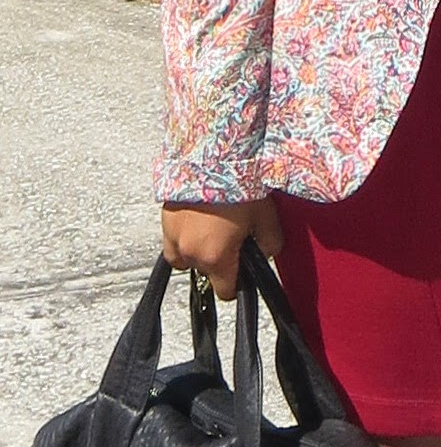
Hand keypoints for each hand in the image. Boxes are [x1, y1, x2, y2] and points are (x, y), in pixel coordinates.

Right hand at [161, 197, 283, 299]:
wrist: (213, 154)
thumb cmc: (240, 186)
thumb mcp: (267, 218)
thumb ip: (271, 244)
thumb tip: (266, 253)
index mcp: (215, 258)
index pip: (224, 292)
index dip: (237, 284)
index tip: (242, 272)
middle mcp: (190, 252)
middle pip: (205, 273)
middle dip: (218, 263)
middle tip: (232, 239)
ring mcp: (172, 235)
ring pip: (184, 259)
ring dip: (197, 252)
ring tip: (213, 231)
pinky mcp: (163, 218)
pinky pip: (172, 239)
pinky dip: (184, 236)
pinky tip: (199, 220)